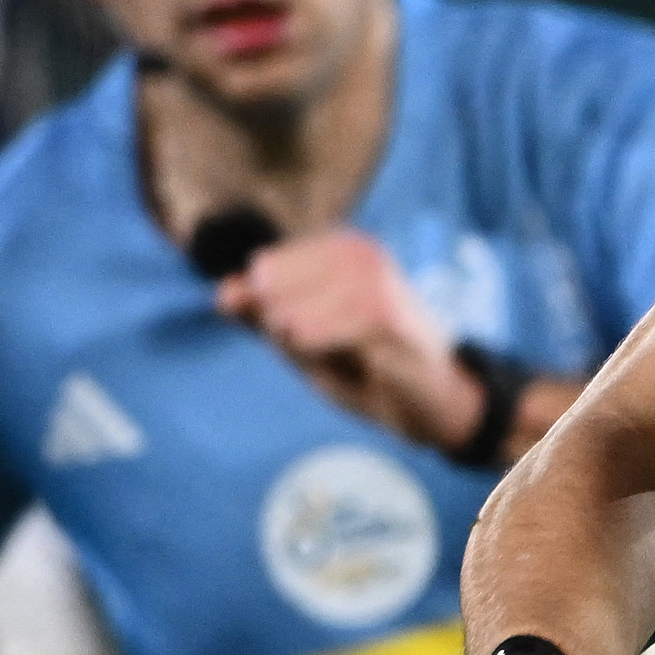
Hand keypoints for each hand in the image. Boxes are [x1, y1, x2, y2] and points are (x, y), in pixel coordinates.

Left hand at [218, 227, 545, 455]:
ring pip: (288, 314)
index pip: (264, 271)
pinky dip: (321, 355)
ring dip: (306, 348)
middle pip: (271, 291)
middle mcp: (358, 251)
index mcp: (339, 248)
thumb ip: (261, 315)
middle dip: (287, 333)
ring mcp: (373, 278)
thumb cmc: (370, 371)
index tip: (319, 334)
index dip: (273, 315)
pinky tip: (355, 363)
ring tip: (349, 358)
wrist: (434, 407)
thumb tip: (221, 294)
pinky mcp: (383, 313)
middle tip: (336, 350)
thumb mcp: (306, 342)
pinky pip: (312, 334)